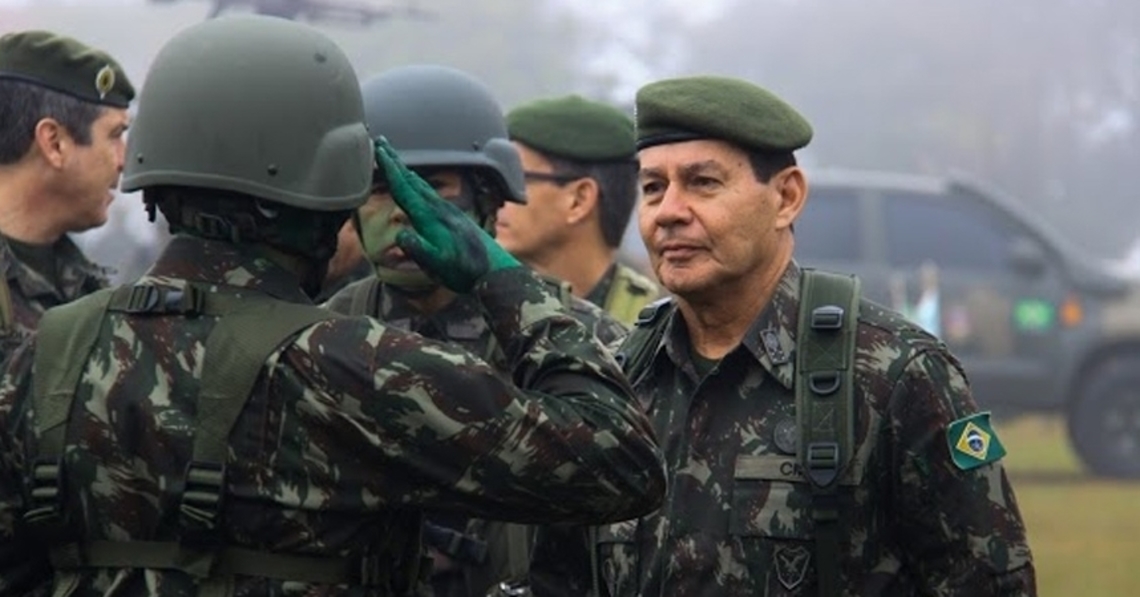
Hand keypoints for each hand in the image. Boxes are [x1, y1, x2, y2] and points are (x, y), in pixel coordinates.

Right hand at [374, 136, 520, 291]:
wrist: (495, 271)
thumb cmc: (464, 270)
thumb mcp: (437, 265)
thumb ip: (418, 250)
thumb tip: (401, 235)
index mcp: (430, 218)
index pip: (404, 188)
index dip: (390, 169)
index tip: (379, 150)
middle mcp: (438, 209)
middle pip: (412, 181)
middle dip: (395, 162)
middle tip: (382, 144)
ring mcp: (448, 212)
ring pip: (422, 186)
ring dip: (406, 173)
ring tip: (396, 163)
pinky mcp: (455, 218)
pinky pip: (430, 195)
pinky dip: (419, 186)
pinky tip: (420, 189)